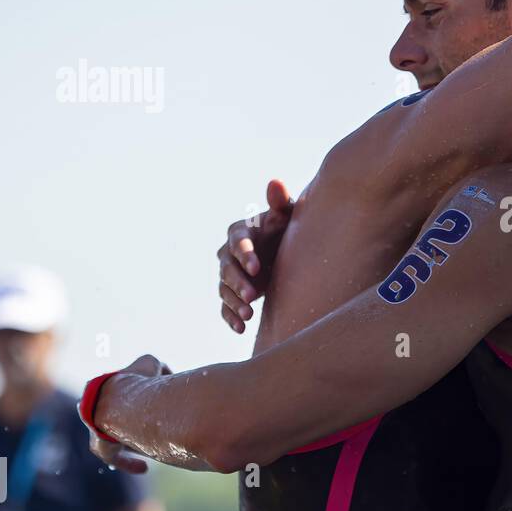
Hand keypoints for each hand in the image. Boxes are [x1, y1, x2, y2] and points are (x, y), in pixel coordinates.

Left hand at [88, 354, 170, 473]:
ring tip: (150, 446)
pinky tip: (143, 468)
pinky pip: (113, 458)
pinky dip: (128, 463)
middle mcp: (92, 409)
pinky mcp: (101, 448)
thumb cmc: (137, 382)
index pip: (115, 392)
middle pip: (111, 418)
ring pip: (112, 438)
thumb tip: (164, 375)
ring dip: (130, 441)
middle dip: (127, 422)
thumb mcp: (150, 364)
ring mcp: (94, 430)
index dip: (134, 396)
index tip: (150, 401)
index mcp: (100, 387)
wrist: (122, 404)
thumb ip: (155, 367)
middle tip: (148, 427)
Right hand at [218, 180, 292, 332]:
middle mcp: (228, 254)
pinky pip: (225, 307)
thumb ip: (280, 203)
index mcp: (240, 233)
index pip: (238, 242)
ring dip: (234, 302)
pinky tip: (241, 328)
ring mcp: (229, 276)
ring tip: (249, 315)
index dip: (245, 254)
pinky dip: (230, 318)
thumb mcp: (287, 217)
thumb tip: (275, 182)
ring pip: (224, 290)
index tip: (257, 267)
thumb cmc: (287, 230)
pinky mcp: (232, 294)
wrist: (286, 252)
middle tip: (253, 295)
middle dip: (238, 282)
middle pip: (227, 269)